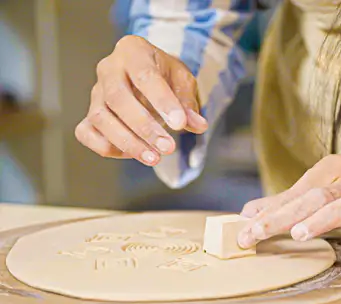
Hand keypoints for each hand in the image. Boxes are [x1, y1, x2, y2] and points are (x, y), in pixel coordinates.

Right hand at [75, 35, 207, 165]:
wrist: (148, 77)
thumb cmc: (165, 77)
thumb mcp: (182, 82)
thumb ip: (188, 103)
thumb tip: (198, 125)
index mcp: (133, 51)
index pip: (144, 75)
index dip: (162, 101)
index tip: (179, 124)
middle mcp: (108, 69)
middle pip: (117, 98)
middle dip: (144, 127)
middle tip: (168, 148)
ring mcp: (95, 93)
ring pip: (100, 118)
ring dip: (128, 142)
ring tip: (154, 158)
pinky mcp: (89, 116)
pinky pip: (86, 133)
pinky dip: (104, 146)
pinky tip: (130, 155)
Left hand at [238, 155, 340, 254]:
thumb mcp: (314, 193)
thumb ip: (282, 204)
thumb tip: (245, 215)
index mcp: (331, 169)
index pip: (295, 193)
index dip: (269, 213)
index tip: (245, 231)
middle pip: (315, 198)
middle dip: (284, 217)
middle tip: (258, 232)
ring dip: (323, 219)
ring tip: (298, 233)